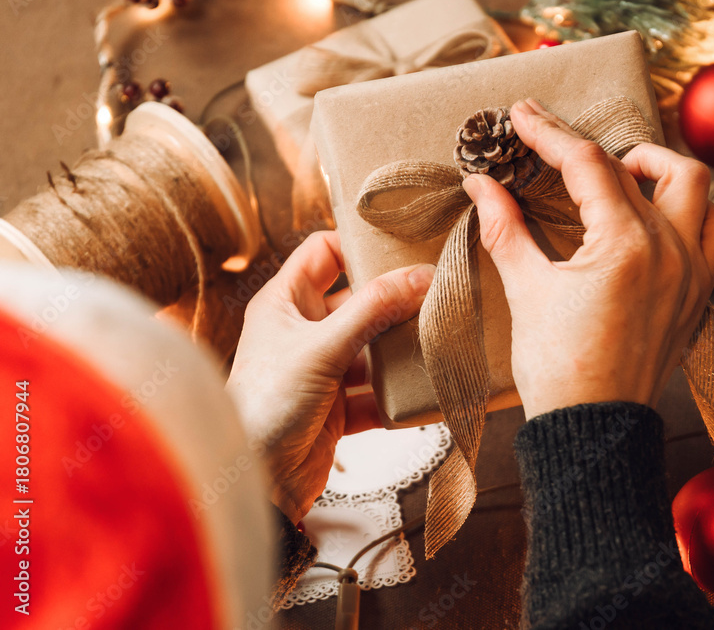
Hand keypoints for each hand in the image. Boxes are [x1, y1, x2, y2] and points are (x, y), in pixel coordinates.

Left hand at [226, 231, 434, 522]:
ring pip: (373, 350)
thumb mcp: (323, 348)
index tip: (401, 245)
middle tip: (438, 293)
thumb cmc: (266, 406)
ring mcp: (321, 371)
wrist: (255, 484)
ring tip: (441, 342)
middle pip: (358, 302)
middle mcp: (302, 332)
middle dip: (396, 302)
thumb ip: (373, 309)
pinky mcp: (337, 409)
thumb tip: (420, 274)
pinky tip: (425, 394)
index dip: (358, 245)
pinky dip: (399, 397)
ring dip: (402, 352)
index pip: (323, 252)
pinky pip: (377, 394)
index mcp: (285, 303)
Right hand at [462, 99, 713, 419]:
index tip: (522, 115)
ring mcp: (693, 273)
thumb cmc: (557, 367)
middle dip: (591, 147)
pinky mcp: (699, 296)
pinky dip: (693, 215)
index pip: (587, 164)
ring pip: (699, 192)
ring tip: (625, 173)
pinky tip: (660, 221)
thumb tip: (480, 184)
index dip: (549, 133)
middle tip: (554, 143)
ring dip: (663, 171)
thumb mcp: (525, 289)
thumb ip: (505, 227)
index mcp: (626, 244)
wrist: (591, 430)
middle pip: (638, 167)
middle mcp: (671, 250)